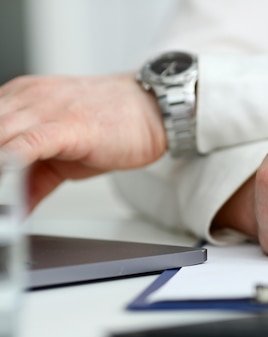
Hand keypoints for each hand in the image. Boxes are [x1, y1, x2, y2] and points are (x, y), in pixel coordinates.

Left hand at [0, 73, 166, 210]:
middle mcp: (27, 98)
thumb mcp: (64, 155)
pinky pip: (29, 142)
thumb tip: (15, 208)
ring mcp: (47, 109)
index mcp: (20, 99)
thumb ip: (33, 179)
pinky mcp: (69, 124)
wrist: (154, 109)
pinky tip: (5, 173)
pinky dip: (10, 160)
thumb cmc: (113, 124)